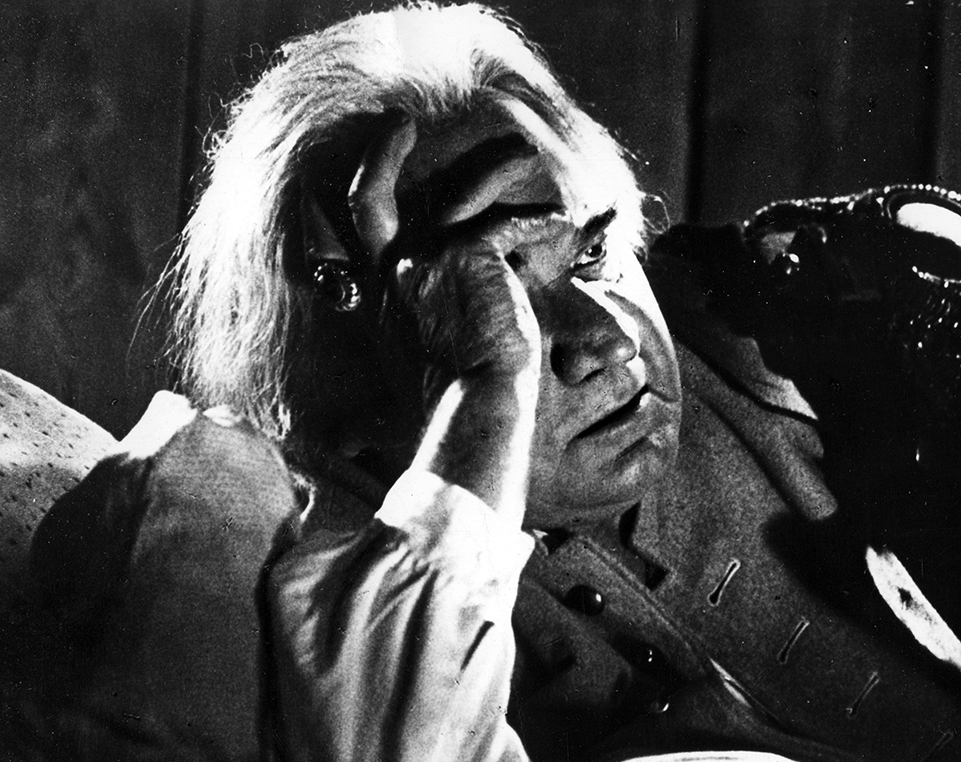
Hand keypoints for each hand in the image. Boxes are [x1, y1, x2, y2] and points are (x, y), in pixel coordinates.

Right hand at [319, 109, 569, 513]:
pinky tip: (564, 227)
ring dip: (491, 171)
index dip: (372, 173)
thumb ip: (440, 310)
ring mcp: (427, 259)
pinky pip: (510, 222)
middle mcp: (397, 269)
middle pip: (377, 194)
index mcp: (387, 294)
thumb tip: (466, 292)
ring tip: (524, 154)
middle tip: (402, 121)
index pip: (362, 222)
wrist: (480, 407)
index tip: (390, 134)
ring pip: (458, 194)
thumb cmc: (467, 396)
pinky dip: (540, 224)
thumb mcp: (441, 349)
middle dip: (385, 152)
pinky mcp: (468, 255)